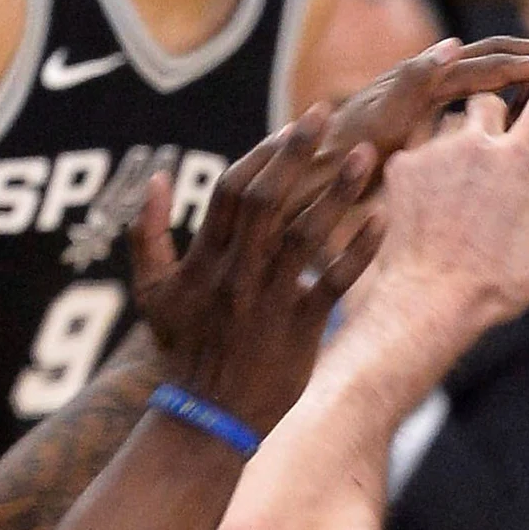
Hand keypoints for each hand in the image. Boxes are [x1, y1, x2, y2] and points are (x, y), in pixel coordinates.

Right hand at [128, 104, 384, 431]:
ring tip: (368, 156)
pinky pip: (333, 280)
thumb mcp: (151, 292)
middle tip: (326, 113)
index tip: (294, 126)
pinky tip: (381, 219)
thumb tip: (154, 178)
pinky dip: (358, 250)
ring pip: (306, 233)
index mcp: (204, 259)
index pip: (231, 190)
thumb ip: (147, 234)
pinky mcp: (300, 326)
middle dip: (297, 153)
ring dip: (337, 193)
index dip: (262, 153)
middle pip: (268, 199)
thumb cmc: (184, 350)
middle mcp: (237, 272)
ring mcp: (270, 298)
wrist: (209, 416)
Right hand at [322, 31, 528, 162]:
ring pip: (472, 64)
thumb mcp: (436, 164)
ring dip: (518, 57)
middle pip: (504, 58)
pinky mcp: (384, 108)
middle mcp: (438, 80)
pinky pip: (408, 82)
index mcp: (453, 91)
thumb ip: (469, 155)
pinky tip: (446, 55)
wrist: (321, 178)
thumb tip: (515, 170)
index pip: (510, 68)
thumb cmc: (380, 177)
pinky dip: (426, 67)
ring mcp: (413, 88)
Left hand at [372, 78, 528, 323]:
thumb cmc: (498, 283)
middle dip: (498, 117)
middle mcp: (473, 143)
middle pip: (490, 99)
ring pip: (450, 121)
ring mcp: (433, 152)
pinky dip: (430, 164)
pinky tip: (434, 195)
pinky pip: (419, 148)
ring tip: (464, 176)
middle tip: (500, 147)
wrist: (428, 299)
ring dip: (460, 139)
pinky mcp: (401, 168)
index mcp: (517, 158)